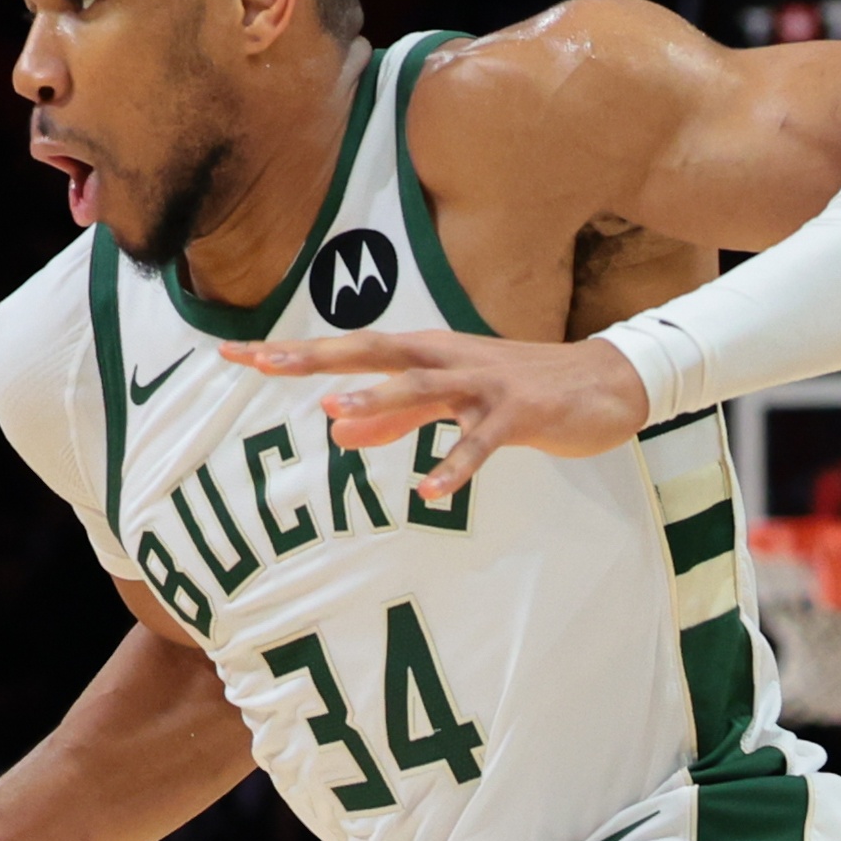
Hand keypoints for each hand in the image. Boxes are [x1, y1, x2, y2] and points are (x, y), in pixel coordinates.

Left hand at [219, 330, 646, 498]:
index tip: (236, 354)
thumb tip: (333, 430)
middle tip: (264, 362)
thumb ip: (391, 418)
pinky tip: (431, 492)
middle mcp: (446, 358)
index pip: (348, 348)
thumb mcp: (448, 403)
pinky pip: (482, 444)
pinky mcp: (519, 415)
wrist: (605, 384)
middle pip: (373, 352)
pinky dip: (456, 465)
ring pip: (424, 389)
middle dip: (317, 358)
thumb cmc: (519, 392)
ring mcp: (484, 385)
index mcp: (425, 353)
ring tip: (336, 414)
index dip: (293, 351)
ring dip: (381, 401)